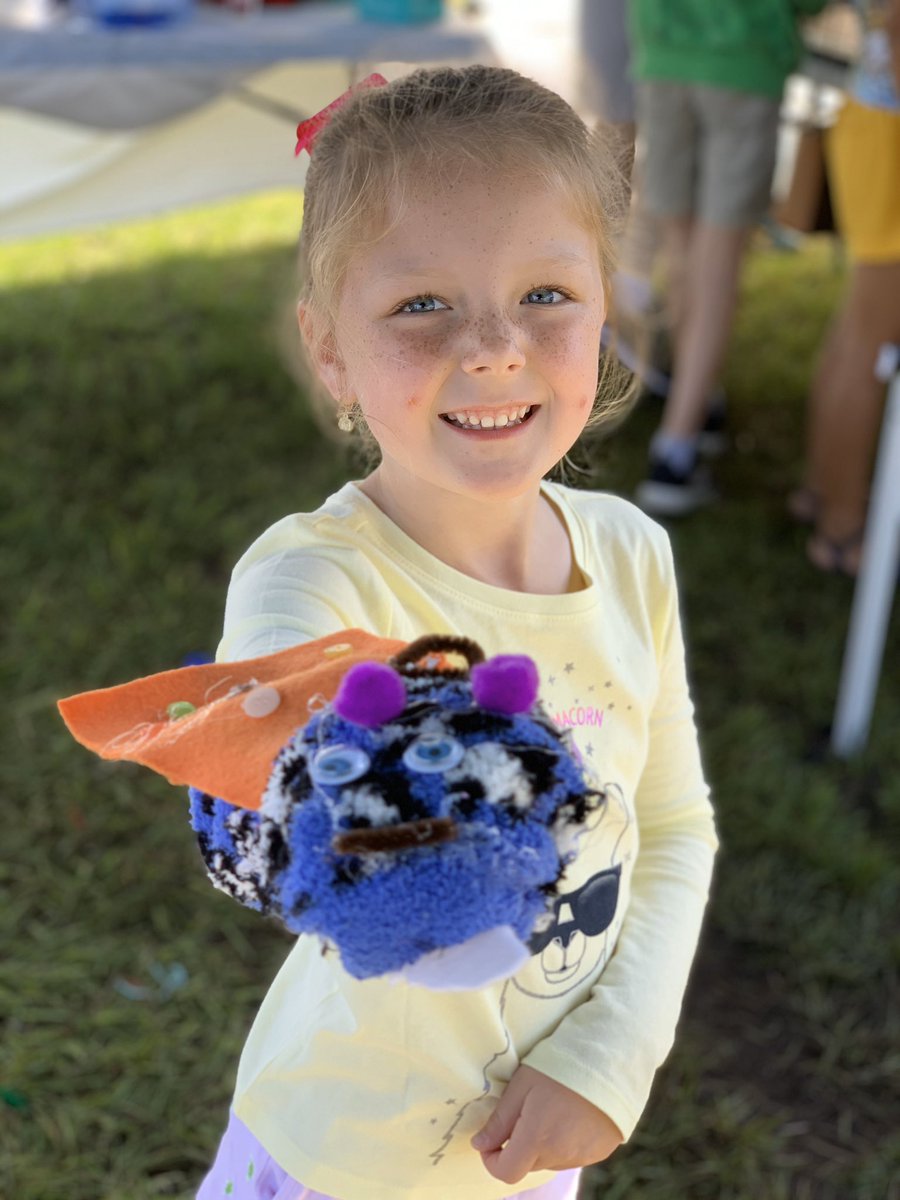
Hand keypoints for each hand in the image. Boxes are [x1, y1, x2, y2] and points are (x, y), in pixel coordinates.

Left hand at [470, 1064, 622, 1185]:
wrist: (611, 1058)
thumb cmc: (561, 1065)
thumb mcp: (522, 1085)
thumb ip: (500, 1120)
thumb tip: (479, 1144)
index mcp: (537, 1138)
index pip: (506, 1172)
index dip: (491, 1161)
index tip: (489, 1141)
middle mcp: (560, 1154)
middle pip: (528, 1164)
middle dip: (518, 1145)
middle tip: (524, 1111)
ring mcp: (582, 1155)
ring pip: (549, 1160)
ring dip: (542, 1145)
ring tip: (550, 1109)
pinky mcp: (599, 1152)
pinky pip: (572, 1156)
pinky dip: (564, 1143)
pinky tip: (569, 1116)